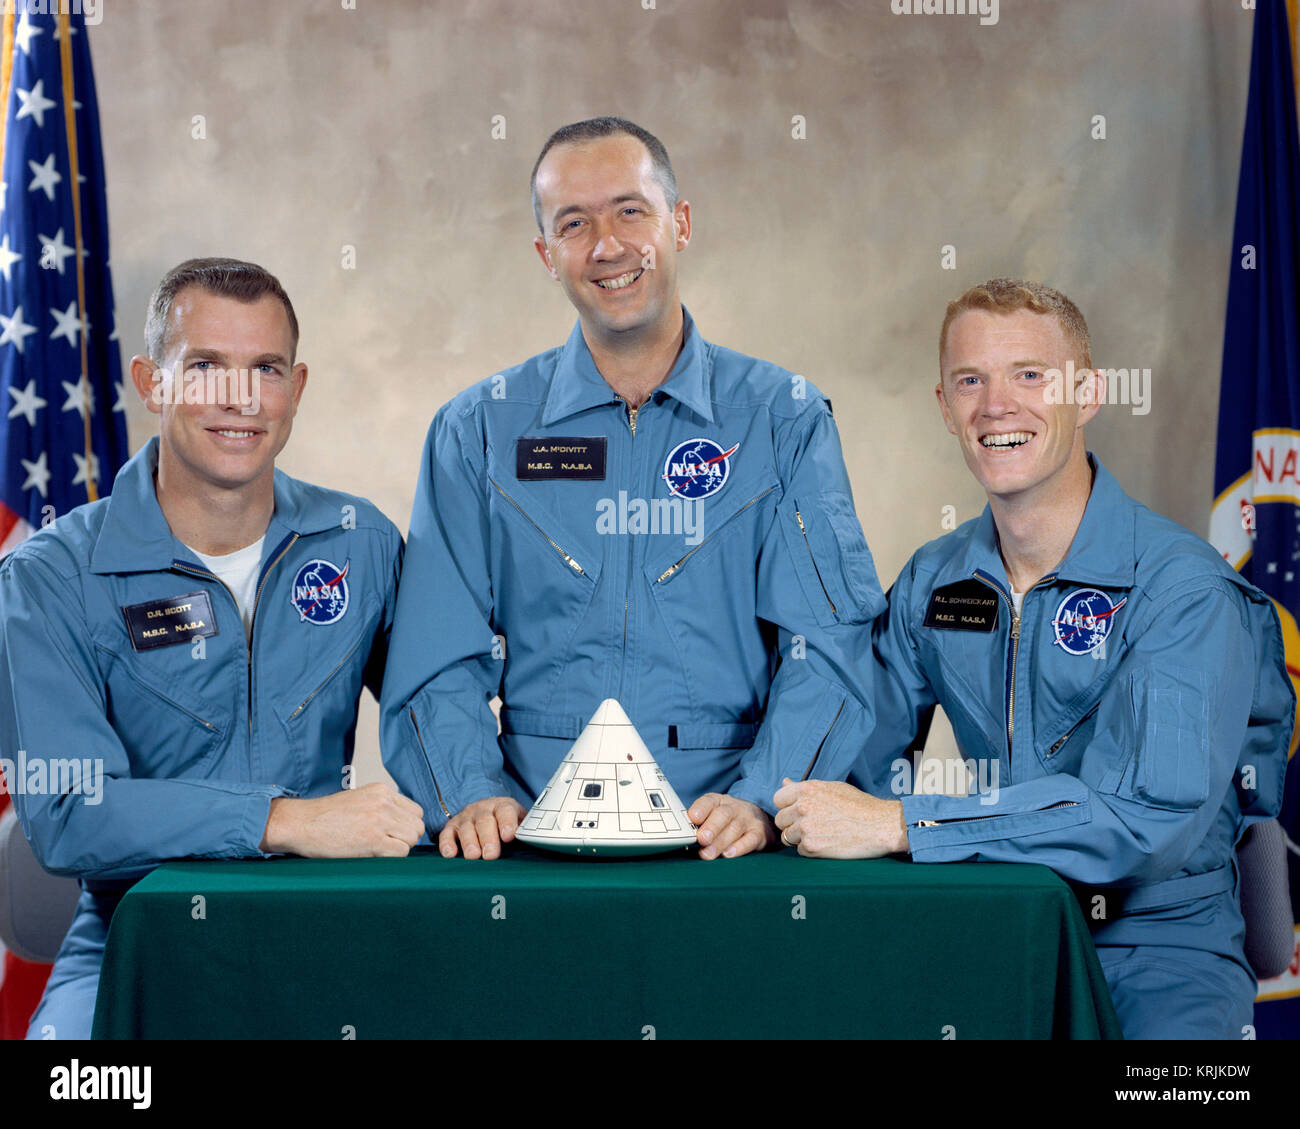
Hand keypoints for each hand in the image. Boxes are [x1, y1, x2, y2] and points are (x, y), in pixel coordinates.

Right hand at [261, 782, 423, 857]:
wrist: (300, 823)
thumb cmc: (325, 816)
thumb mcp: (359, 800)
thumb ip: (382, 806)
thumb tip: (403, 824)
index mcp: (382, 790)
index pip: (415, 810)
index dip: (407, 826)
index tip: (395, 834)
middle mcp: (384, 802)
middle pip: (417, 825)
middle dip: (406, 838)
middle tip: (387, 845)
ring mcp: (379, 820)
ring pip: (412, 838)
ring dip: (399, 848)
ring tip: (377, 849)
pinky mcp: (373, 840)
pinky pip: (401, 852)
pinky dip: (392, 858)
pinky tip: (373, 855)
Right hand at [438, 796, 526, 859]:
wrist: (487, 811)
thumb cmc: (506, 824)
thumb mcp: (519, 823)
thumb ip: (525, 831)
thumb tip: (537, 843)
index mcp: (503, 806)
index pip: (506, 811)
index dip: (507, 822)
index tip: (509, 836)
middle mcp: (483, 809)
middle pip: (485, 821)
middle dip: (488, 838)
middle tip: (491, 854)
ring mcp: (466, 817)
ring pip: (466, 827)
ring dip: (469, 842)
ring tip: (473, 856)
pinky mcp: (451, 826)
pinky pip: (447, 834)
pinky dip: (447, 843)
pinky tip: (450, 854)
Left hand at [687, 793, 777, 858]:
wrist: (758, 818)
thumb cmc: (728, 820)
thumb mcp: (714, 815)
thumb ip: (700, 824)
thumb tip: (683, 838)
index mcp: (718, 801)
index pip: (708, 801)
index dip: (700, 809)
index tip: (692, 818)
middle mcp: (734, 808)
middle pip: (723, 815)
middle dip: (711, 827)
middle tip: (701, 840)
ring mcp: (748, 819)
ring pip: (735, 828)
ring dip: (720, 842)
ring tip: (708, 854)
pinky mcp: (759, 833)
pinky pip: (751, 839)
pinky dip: (740, 847)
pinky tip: (729, 854)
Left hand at [772, 778, 907, 857]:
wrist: (881, 825)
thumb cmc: (859, 805)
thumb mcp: (831, 788)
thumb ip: (804, 787)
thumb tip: (784, 782)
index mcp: (807, 789)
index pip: (778, 799)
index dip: (787, 806)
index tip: (799, 811)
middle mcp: (802, 807)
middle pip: (780, 820)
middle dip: (792, 823)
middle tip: (813, 824)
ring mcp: (806, 827)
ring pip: (787, 837)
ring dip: (800, 838)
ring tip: (821, 833)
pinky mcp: (812, 847)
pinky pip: (800, 850)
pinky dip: (810, 849)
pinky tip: (827, 843)